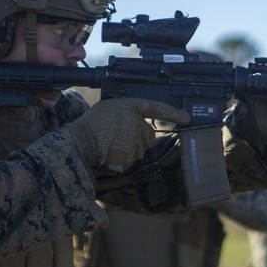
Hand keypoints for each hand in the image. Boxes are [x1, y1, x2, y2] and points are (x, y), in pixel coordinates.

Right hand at [62, 98, 190, 168]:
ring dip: (130, 150)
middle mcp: (135, 121)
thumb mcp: (111, 108)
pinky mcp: (130, 154)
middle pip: (149, 135)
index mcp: (130, 106)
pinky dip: (124, 159)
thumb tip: (141, 123)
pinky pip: (133, 159)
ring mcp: (133, 138)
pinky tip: (111, 153)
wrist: (79, 140)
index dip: (173, 113)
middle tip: (118, 138)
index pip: (156, 107)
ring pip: (141, 149)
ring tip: (112, 144)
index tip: (187, 118)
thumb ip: (128, 113)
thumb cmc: (92, 124)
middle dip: (138, 139)